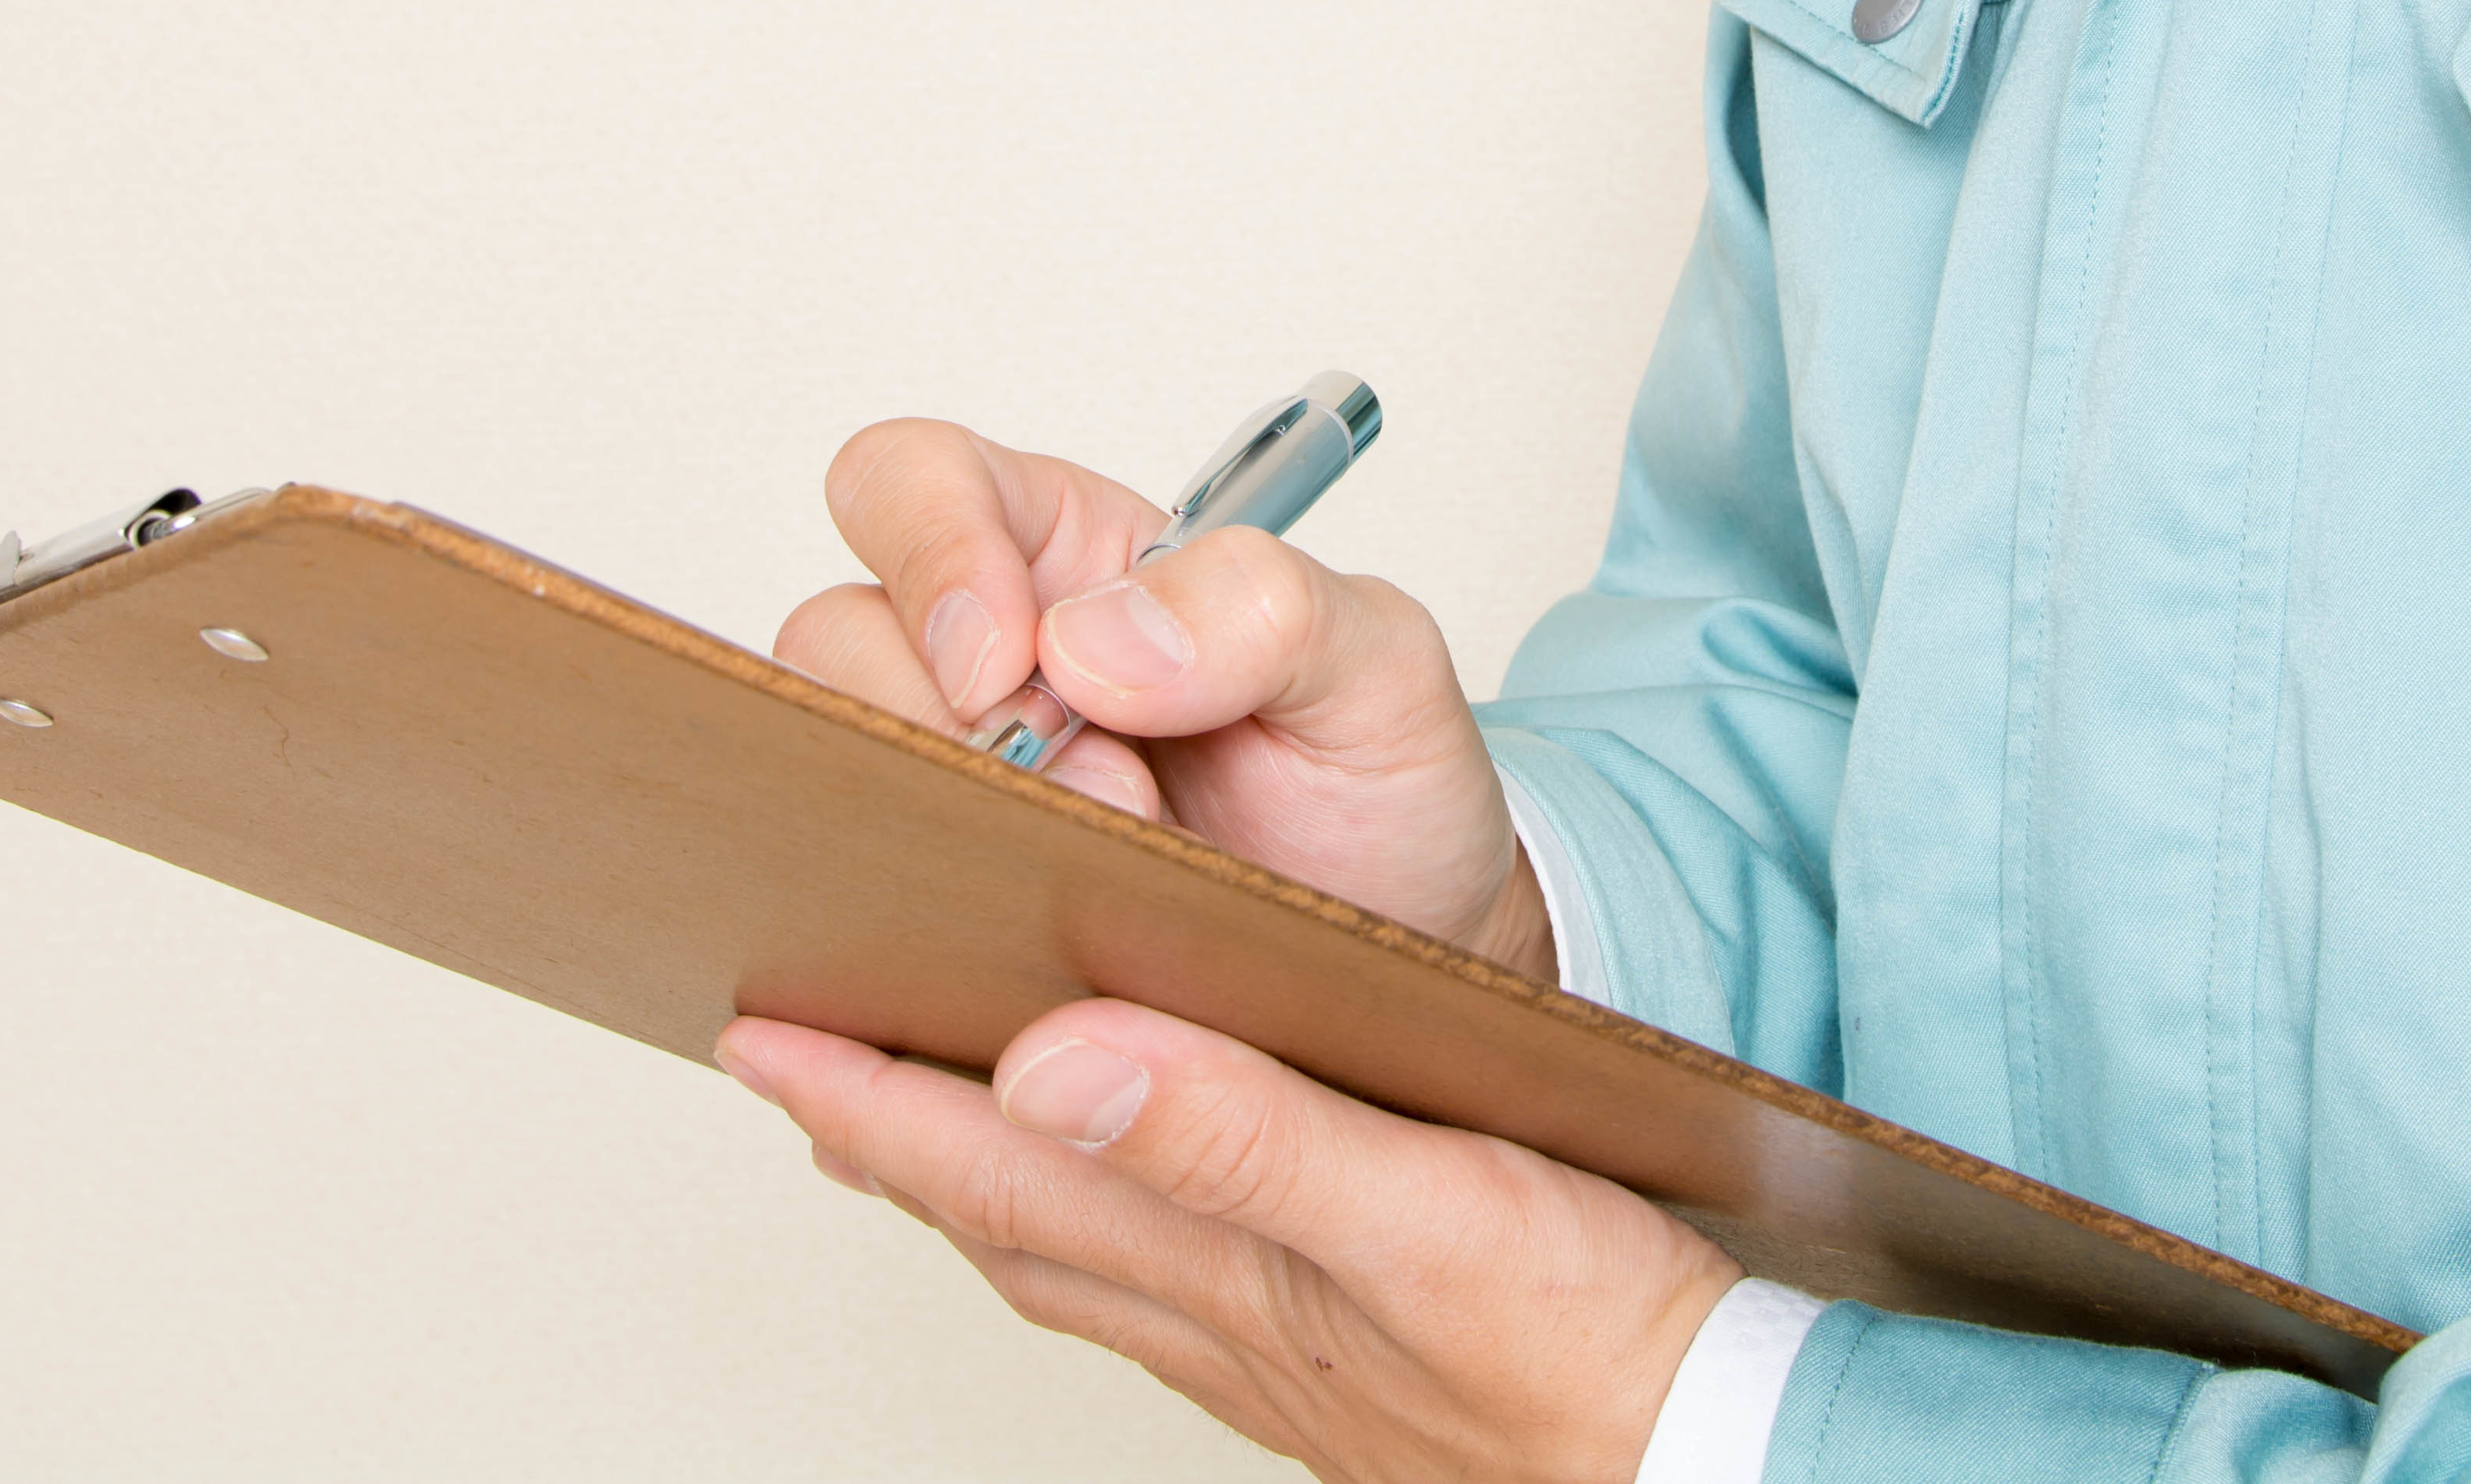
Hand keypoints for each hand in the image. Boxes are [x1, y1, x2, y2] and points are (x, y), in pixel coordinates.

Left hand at [719, 998, 1737, 1483]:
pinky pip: (1158, 1279)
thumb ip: (1240, 1134)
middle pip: (1005, 1217)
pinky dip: (1094, 1223)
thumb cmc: (1593, 1350)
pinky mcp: (1335, 1355)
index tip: (757, 1030)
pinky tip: (1117, 1204)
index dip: (866, 1096)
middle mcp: (1220, 1313)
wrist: (1713, 1463)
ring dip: (977, 1180)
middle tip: (788, 1058)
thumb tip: (1048, 1065)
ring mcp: (1272, 1348)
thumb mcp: (1427, 1211)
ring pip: (1073, 1254)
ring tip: (906, 1119)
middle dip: (885, 1134)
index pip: (998, 1166)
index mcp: (1223, 1260)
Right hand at [775, 419, 1552, 977]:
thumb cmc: (1377, 790)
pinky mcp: (932, 918)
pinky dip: (898, 940)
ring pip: (827, 778)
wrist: (1401, 961)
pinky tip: (1003, 971)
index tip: (1003, 666)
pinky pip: (846, 916)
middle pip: (836, 639)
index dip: (928, 554)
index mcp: (1065, 555)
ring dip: (934, 842)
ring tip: (1082, 892)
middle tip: (1105, 810)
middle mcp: (979, 661)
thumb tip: (1091, 640)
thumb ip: (1268, 607)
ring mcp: (944, 792)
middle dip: (953, 732)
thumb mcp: (1380, 669)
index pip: (915, 483)